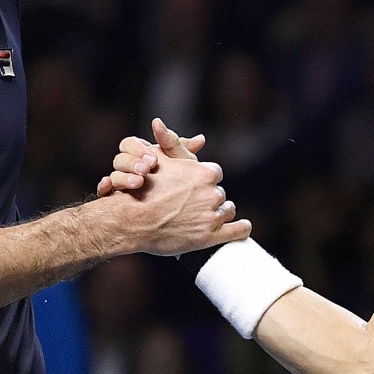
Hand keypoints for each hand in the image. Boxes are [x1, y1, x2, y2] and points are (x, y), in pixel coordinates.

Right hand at [96, 118, 204, 195]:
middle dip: (132, 163)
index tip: (153, 160)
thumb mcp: (182, 169)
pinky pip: (102, 191)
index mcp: (140, 155)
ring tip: (137, 183)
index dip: (140, 150)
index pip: (130, 144)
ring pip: (113, 175)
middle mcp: (127, 168)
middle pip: (120, 158)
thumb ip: (185, 153)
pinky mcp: (112, 199)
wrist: (159, 219)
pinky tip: (109, 188)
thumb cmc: (175, 188)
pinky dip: (104, 188)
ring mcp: (118, 184)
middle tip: (146, 170)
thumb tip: (201, 139)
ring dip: (123, 178)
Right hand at [108, 150, 250, 255]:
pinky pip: (239, 231)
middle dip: (209, 199)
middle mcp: (212, 193)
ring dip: (219, 213)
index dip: (205, 181)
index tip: (196, 187)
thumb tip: (198, 137)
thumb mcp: (160, 160)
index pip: (214, 174)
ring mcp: (212, 216)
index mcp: (205, 173)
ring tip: (205, 218)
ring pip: (227, 211)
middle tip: (193, 206)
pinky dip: (241, 229)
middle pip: (219, 194)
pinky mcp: (210, 237)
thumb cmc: (143, 188)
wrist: (132, 220)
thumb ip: (177, 144)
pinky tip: (241, 228)